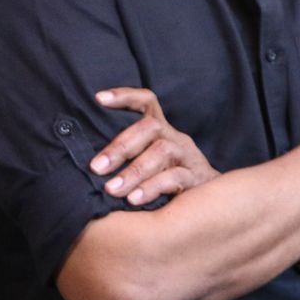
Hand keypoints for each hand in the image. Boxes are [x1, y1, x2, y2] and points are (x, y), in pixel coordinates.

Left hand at [92, 87, 218, 204]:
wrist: (210, 204)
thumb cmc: (166, 182)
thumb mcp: (148, 163)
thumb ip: (126, 158)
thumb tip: (88, 165)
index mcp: (161, 132)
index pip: (147, 102)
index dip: (125, 96)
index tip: (99, 98)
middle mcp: (175, 138)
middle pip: (151, 127)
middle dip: (121, 146)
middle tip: (97, 168)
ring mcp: (188, 157)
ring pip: (162, 151)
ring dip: (134, 170)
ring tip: (112, 189)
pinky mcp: (197, 178)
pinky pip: (175, 177)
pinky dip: (152, 187)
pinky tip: (134, 199)